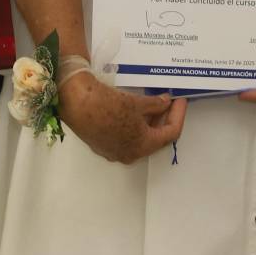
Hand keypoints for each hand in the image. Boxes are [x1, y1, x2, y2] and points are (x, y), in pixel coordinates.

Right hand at [59, 74, 187, 163]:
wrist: (75, 103)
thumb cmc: (109, 104)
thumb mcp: (137, 103)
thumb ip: (156, 105)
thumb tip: (166, 103)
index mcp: (142, 147)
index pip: (170, 134)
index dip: (178, 115)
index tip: (180, 100)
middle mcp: (129, 154)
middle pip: (154, 138)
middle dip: (163, 119)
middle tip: (168, 102)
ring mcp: (114, 151)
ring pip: (139, 138)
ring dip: (148, 122)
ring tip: (152, 103)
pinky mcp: (102, 144)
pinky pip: (124, 137)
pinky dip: (133, 125)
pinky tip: (133, 110)